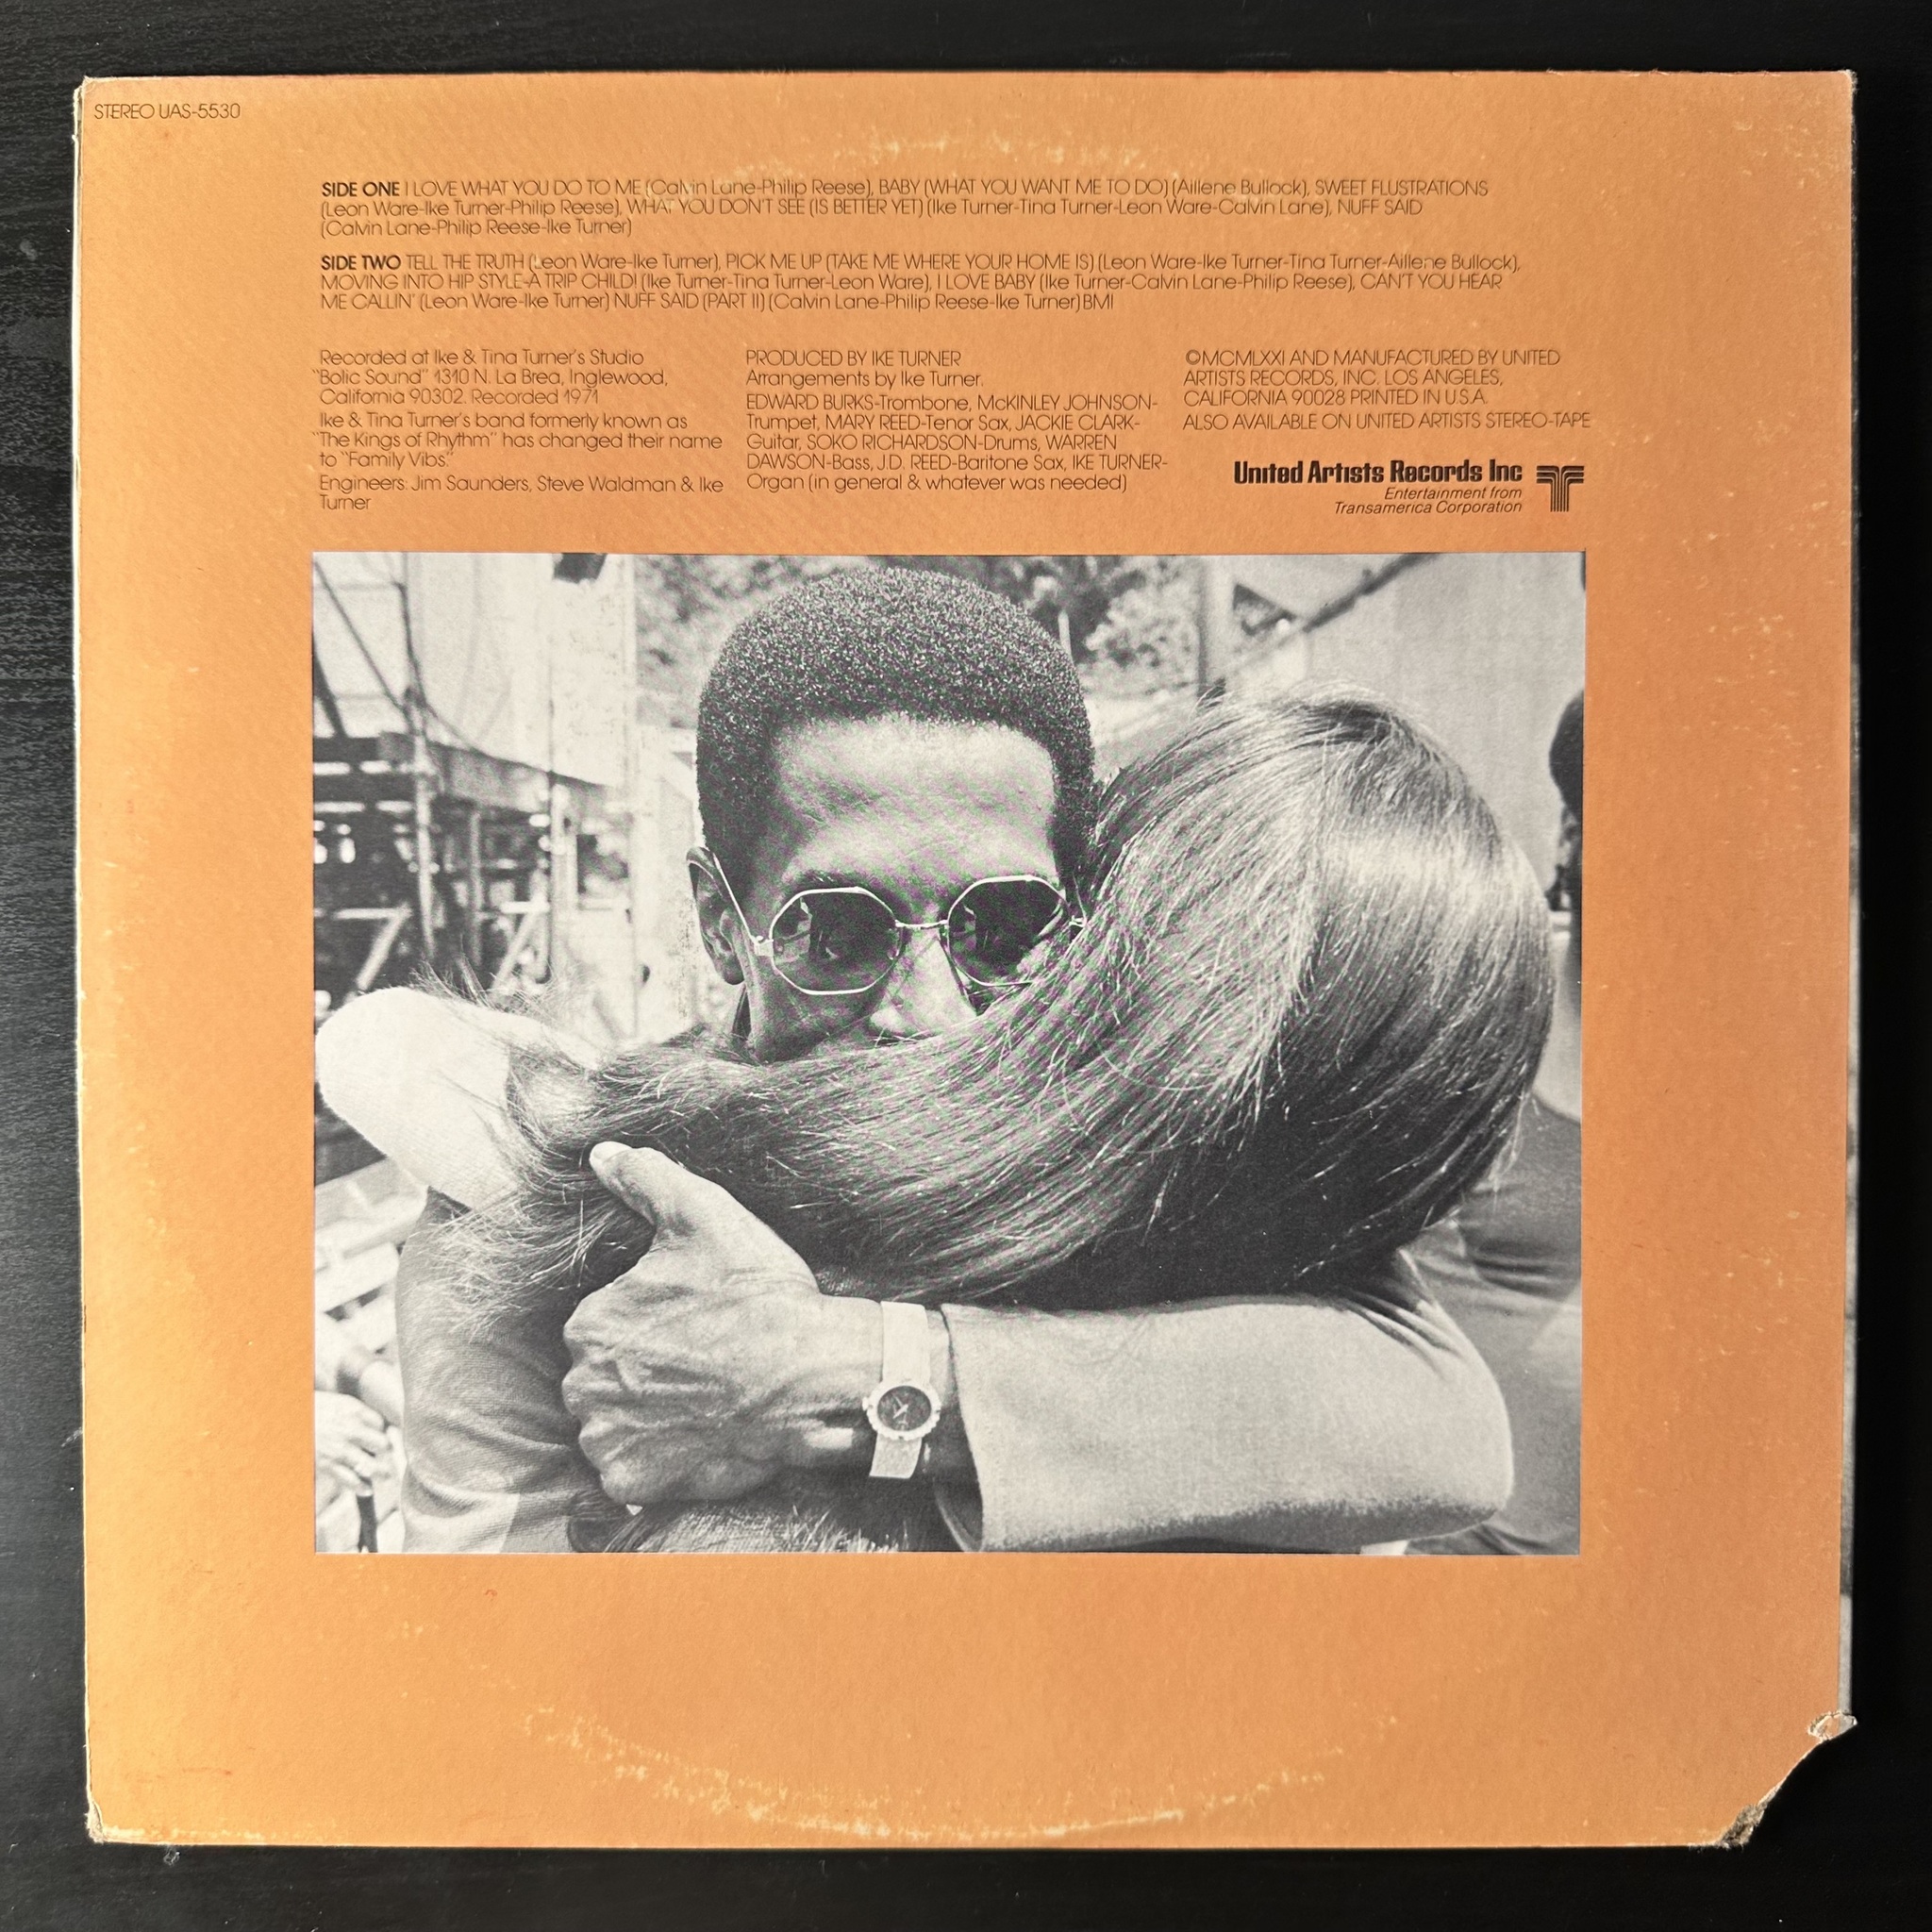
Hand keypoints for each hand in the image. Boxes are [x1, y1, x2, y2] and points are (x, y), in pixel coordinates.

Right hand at [315, 1390, 391, 1496]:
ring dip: (380, 1472)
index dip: (385, 1432)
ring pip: (369, 1464)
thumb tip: (377, 1424)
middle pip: (381, 1444)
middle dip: (388, 1453)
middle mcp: (351, 1429)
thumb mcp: (338, 1402)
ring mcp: (340, 1448)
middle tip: (392, 1459)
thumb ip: (357, 1412)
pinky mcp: (327, 1464)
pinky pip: (349, 1479)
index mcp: (354, 1410)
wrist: (286, 1419)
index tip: (388, 1438)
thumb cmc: (312, 1409)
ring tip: (386, 1476)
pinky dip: (360, 1487)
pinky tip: (367, 1490)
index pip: (380, 1424)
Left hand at [561, 1144, 879, 1506]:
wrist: (811, 1375)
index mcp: (589, 1322)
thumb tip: (600, 1153)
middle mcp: (583, 1383)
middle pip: (602, 1379)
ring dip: (645, 1419)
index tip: (691, 1328)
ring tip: (700, 1402)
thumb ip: (645, 1180)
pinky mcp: (634, 1481)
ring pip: (612, 1425)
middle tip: (700, 1366)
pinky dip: (656, 1461)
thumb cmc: (759, 1296)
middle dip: (640, 1375)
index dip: (649, 1327)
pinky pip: (629, 1473)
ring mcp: (607, 1438)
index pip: (601, 1327)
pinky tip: (697, 1436)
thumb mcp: (705, 1217)